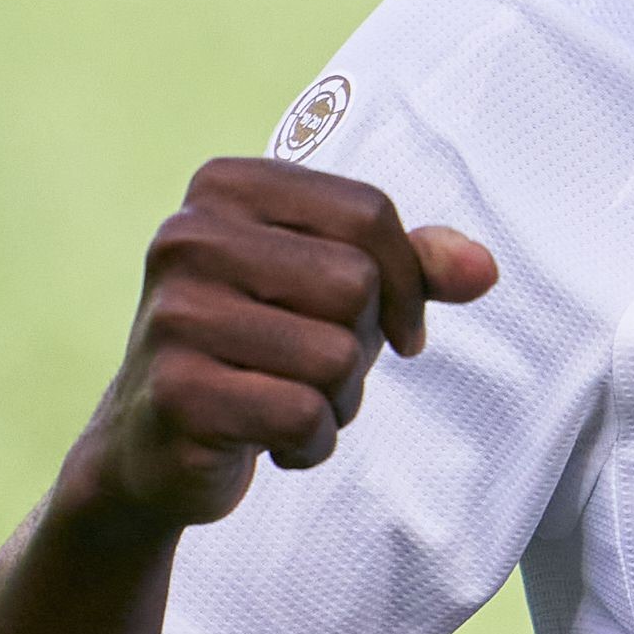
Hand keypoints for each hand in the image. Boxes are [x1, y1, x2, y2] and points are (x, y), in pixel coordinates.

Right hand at [62, 157, 498, 529]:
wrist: (150, 446)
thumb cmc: (258, 350)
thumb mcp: (331, 290)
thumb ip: (410, 266)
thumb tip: (483, 269)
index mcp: (225, 187)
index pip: (366, 211)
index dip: (405, 280)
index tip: (395, 327)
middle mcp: (187, 237)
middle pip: (354, 284)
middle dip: (360, 347)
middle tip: (311, 371)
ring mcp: (174, 314)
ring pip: (335, 356)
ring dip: (336, 402)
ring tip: (285, 404)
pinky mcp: (176, 392)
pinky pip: (303, 415)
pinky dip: (310, 444)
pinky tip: (267, 442)